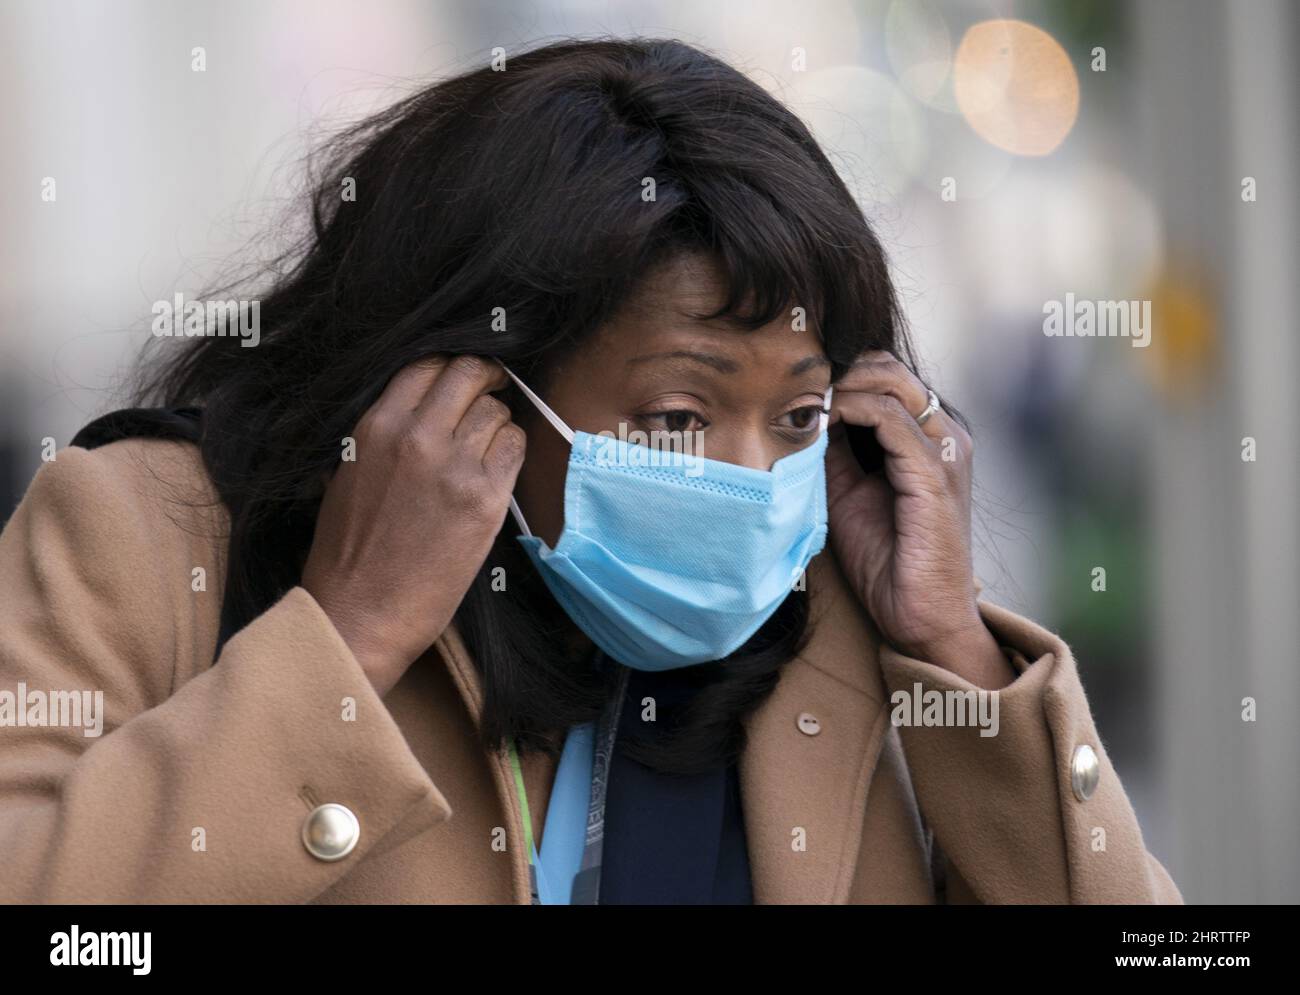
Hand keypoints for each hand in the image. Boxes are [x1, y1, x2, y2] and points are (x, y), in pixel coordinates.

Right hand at [302, 355, 524, 696]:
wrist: (360, 615)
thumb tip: (420, 406)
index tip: (463, 379)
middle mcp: (417, 438)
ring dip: (498, 423)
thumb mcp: (348, 475)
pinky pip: (516, 449)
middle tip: (491, 391)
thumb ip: (383, 435)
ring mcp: (455, 467)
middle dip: (485, 378)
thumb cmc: (347, 554)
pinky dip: (513, 451)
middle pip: (469, 373)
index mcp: (376, 428)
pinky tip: (498, 470)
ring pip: (497, 412)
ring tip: (488, 446)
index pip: (427, 365)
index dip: (452, 366)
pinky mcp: (486, 500)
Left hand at [825, 351, 1007, 684]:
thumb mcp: (848, 493)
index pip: (884, 376)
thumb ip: (834, 453)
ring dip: (839, 385)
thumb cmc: (887, 562)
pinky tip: (819, 422)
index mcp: (929, 437)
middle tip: (792, 387)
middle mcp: (945, 434)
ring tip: (800, 401)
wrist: (921, 617)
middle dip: (837, 369)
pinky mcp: (936, 473)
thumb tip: (802, 415)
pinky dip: (849, 410)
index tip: (792, 385)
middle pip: (887, 367)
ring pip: (891, 381)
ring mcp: (946, 450)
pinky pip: (890, 419)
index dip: (838, 372)